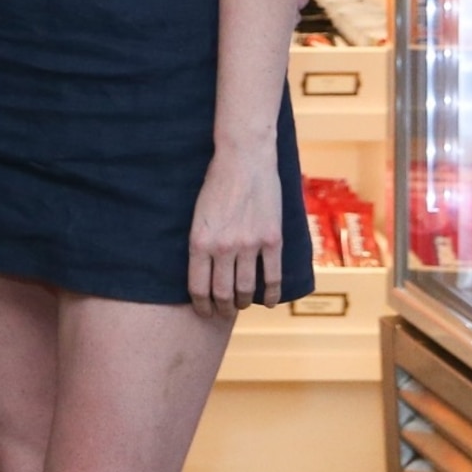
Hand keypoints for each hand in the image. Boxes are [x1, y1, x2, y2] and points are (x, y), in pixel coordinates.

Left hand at [187, 144, 282, 317]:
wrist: (243, 159)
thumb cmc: (216, 182)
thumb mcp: (198, 214)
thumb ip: (202, 242)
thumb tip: (204, 270)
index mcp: (199, 241)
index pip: (197, 286)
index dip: (201, 304)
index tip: (204, 311)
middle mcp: (223, 248)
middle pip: (222, 293)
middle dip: (222, 308)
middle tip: (222, 312)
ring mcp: (249, 245)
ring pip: (246, 288)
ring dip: (243, 302)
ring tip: (241, 305)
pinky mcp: (272, 240)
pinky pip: (273, 276)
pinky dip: (271, 294)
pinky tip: (269, 302)